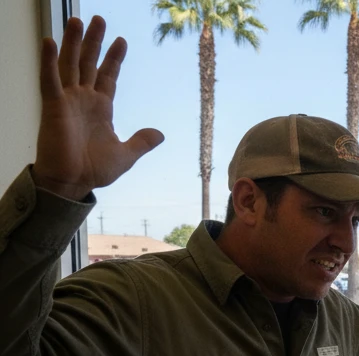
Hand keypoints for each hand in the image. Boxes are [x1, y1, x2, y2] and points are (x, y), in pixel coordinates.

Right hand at [32, 16, 162, 200]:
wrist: (73, 183)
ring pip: (69, 64)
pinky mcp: (53, 106)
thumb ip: (141, 142)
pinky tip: (48, 41)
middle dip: (95, 42)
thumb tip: (159, 134)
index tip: (121, 40)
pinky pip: (49, 79)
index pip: (107, 76)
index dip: (114, 58)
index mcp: (100, 108)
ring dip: (72, 42)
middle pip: (88, 63)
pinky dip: (48, 60)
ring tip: (77, 20)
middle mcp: (83, 99)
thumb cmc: (94, 170)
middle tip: (100, 19)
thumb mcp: (126, 154)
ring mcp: (67, 101)